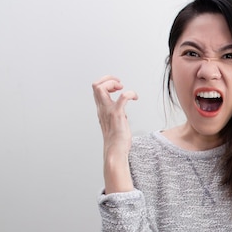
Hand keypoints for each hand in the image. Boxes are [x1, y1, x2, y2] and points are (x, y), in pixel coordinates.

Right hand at [92, 75, 137, 192]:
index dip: (106, 82)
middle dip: (108, 79)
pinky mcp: (117, 116)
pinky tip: (135, 97)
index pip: (96, 89)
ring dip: (113, 83)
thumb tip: (122, 104)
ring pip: (101, 89)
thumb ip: (116, 111)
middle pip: (96, 85)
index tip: (117, 86)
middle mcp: (102, 109)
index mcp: (101, 109)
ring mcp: (108, 112)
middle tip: (119, 85)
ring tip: (123, 88)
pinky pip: (121, 98)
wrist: (115, 152)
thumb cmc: (117, 140)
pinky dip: (129, 93)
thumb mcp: (114, 120)